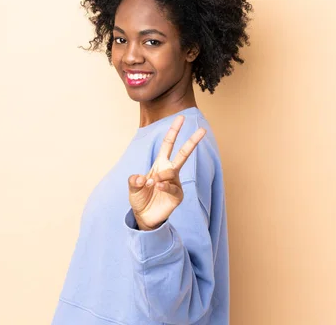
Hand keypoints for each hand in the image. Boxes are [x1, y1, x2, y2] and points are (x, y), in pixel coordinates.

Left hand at [128, 115, 206, 230]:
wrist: (144, 216)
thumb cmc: (140, 198)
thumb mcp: (132, 187)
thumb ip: (134, 181)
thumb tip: (141, 178)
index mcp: (160, 164)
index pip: (168, 144)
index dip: (173, 131)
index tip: (180, 118)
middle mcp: (170, 171)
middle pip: (183, 153)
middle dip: (192, 141)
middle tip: (202, 130)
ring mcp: (175, 183)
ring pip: (171, 172)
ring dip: (160, 175)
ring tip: (152, 183)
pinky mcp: (177, 195)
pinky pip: (173, 187)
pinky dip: (164, 185)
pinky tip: (158, 186)